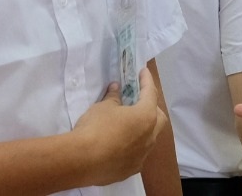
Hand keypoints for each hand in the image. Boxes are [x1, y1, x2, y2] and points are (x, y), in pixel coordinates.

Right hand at [73, 68, 167, 185]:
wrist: (83, 160)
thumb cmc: (96, 127)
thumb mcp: (103, 107)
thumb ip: (114, 97)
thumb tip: (117, 88)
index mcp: (146, 116)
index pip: (150, 93)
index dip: (146, 81)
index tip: (143, 72)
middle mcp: (150, 136)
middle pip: (158, 118)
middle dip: (152, 107)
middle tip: (139, 101)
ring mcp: (142, 155)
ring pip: (150, 138)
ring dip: (143, 128)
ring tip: (128, 123)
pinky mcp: (132, 169)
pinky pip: (138, 153)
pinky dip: (133, 145)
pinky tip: (120, 143)